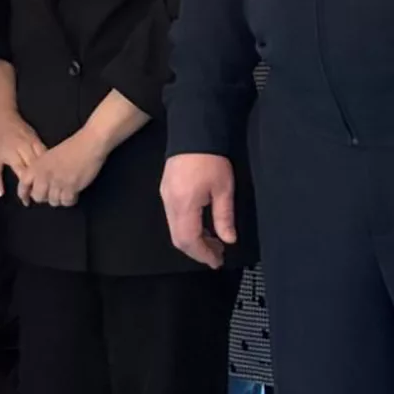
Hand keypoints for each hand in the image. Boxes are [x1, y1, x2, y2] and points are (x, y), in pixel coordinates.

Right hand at [0, 108, 46, 197]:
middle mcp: (21, 147)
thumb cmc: (16, 127)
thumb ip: (38, 149)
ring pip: (18, 169)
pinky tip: (0, 193)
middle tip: (42, 198)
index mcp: (32, 141)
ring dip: (23, 184)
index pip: (43, 160)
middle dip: (38, 182)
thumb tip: (51, 165)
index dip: (49, 174)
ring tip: (26, 200)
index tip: (53, 187)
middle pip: (33, 166)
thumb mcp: (31, 134)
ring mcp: (7, 152)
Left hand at [17, 126, 107, 207]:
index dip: (23, 194)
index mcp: (37, 165)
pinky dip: (70, 199)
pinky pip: (66, 202)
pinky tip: (73, 192)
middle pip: (38, 197)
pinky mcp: (70, 187)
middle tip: (53, 192)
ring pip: (53, 201)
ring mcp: (57, 182)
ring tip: (65, 190)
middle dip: (45, 197)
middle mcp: (44, 175)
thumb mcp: (49, 157)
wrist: (88, 144)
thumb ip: (42, 170)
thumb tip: (39, 185)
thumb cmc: (71, 147)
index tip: (26, 201)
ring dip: (59, 198)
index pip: (23, 184)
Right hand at [160, 153, 236, 269]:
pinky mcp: (166, 189)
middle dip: (197, 250)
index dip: (203, 254)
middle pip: (179, 238)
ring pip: (175, 229)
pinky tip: (202, 225)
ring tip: (213, 241)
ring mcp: (165, 195)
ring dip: (193, 239)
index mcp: (184, 204)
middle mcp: (170, 203)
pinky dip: (187, 228)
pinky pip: (173, 217)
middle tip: (217, 254)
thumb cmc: (211, 159)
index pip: (190, 240)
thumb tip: (229, 240)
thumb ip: (224, 217)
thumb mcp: (224, 189)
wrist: (193, 130)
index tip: (217, 262)